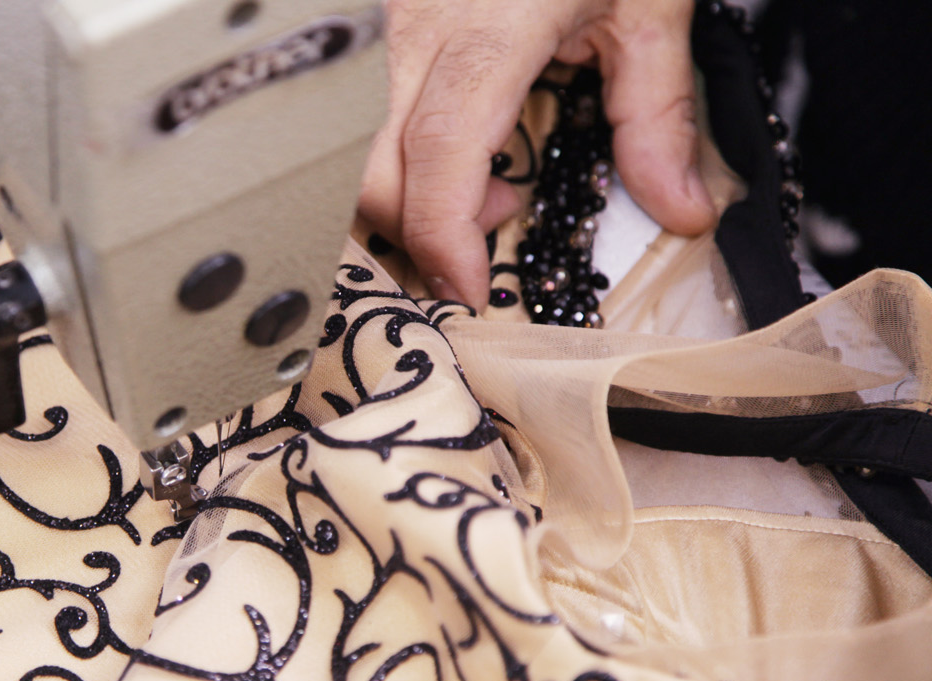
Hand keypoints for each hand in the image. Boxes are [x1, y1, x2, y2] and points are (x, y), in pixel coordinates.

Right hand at [359, 0, 717, 306]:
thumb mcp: (650, 8)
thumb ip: (658, 118)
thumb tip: (681, 211)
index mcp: (487, 33)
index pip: (437, 163)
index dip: (443, 240)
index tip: (470, 290)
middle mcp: (420, 35)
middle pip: (374, 174)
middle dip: (418, 236)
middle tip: (484, 258)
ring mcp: (393, 31)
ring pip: (362, 154)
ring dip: (419, 201)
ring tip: (495, 194)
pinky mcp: (390, 30)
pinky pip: (374, 122)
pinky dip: (417, 164)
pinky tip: (474, 153)